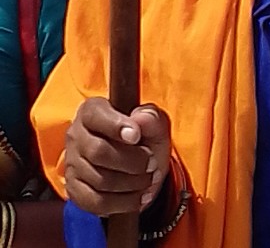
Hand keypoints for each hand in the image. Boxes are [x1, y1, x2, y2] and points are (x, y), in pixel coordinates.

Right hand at [65, 98, 170, 216]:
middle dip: (131, 161)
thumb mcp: (154, 123)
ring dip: (131, 183)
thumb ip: (151, 117)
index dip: (116, 126)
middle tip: (151, 164)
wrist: (137, 165)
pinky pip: (96, 202)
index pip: (95, 115)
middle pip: (98, 152)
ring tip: (148, 179)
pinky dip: (122, 203)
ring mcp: (72, 164)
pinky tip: (138, 197)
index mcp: (91, 111)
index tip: (136, 136)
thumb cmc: (143, 138)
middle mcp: (76, 135)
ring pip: (99, 180)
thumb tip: (141, 119)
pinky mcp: (74, 190)